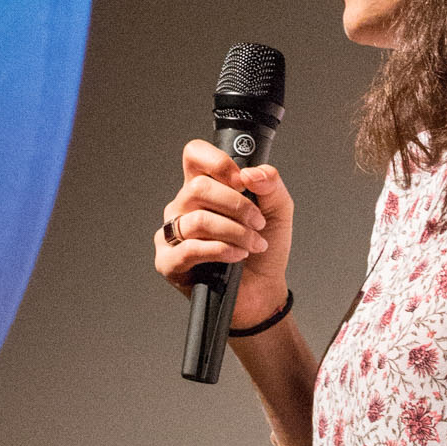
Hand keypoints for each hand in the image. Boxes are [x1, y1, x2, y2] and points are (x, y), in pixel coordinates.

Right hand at [156, 140, 294, 326]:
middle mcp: (183, 206)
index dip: (217, 163)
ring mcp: (172, 233)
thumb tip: (253, 173)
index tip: (242, 181)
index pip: (194, 155)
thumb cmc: (264, 249)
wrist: (262, 291)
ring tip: (252, 245)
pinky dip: (220, 250)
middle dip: (237, 206)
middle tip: (257, 222)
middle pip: (198, 187)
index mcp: (204, 187)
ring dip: (235, 233)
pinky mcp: (168, 261)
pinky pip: (190, 248)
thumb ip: (271, 184)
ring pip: (198, 220)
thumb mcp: (278, 211)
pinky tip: (236, 256)